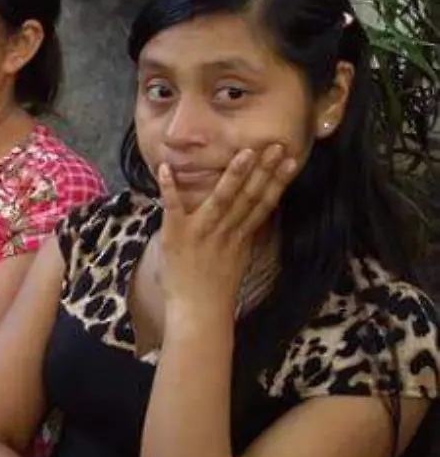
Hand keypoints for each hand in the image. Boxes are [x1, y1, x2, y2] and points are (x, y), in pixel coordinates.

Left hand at [156, 143, 294, 321]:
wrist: (199, 312)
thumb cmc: (216, 289)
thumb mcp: (238, 259)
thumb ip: (244, 236)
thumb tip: (253, 217)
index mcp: (242, 236)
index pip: (264, 203)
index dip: (278, 180)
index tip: (291, 159)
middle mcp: (226, 232)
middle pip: (250, 196)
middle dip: (264, 169)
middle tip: (275, 144)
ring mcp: (202, 232)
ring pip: (222, 199)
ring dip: (233, 175)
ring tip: (244, 152)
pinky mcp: (176, 236)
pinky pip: (173, 208)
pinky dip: (169, 188)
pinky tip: (166, 168)